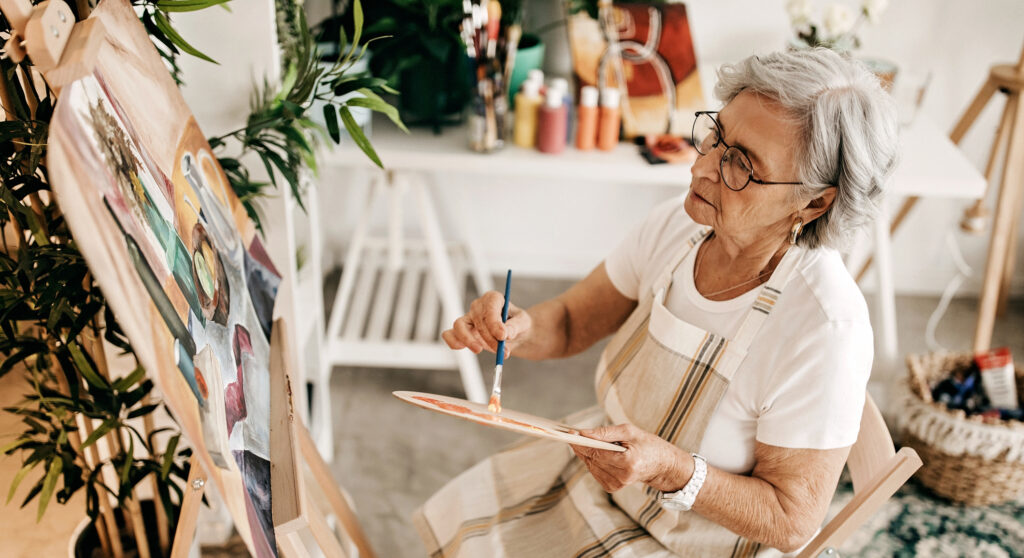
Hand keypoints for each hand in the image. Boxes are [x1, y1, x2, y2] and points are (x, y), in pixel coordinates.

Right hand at [441, 291, 531, 355]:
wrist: (513, 334)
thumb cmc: (517, 324)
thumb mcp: (523, 323)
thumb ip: (515, 326)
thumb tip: (506, 334)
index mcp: (493, 299)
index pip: (490, 307)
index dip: (494, 322)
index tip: (502, 336)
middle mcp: (478, 306)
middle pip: (478, 321)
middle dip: (490, 339)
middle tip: (503, 352)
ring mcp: (468, 318)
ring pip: (460, 326)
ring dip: (468, 340)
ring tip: (479, 350)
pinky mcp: (462, 332)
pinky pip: (450, 334)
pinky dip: (452, 341)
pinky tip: (460, 347)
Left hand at [571, 423, 691, 492]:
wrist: (660, 465)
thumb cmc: (646, 444)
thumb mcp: (629, 431)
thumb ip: (605, 433)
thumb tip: (583, 433)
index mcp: (628, 463)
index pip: (597, 453)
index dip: (581, 442)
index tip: (570, 432)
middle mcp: (621, 477)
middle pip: (591, 459)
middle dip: (581, 445)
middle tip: (574, 432)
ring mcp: (616, 485)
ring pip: (590, 465)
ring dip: (587, 453)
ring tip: (590, 441)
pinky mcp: (612, 488)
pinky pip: (594, 471)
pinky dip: (593, 460)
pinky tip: (598, 452)